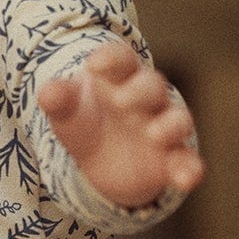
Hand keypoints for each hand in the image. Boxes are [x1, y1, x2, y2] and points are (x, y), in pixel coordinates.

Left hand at [36, 38, 205, 208]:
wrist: (103, 159)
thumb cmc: (86, 121)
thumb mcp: (67, 112)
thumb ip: (59, 100)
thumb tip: (48, 93)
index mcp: (119, 77)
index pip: (121, 58)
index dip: (111, 58)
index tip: (94, 64)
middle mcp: (146, 98)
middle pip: (151, 85)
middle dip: (140, 91)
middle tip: (120, 101)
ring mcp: (162, 127)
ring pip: (177, 119)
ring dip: (171, 125)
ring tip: (155, 134)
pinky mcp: (172, 159)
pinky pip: (188, 161)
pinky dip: (190, 169)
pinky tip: (186, 179)